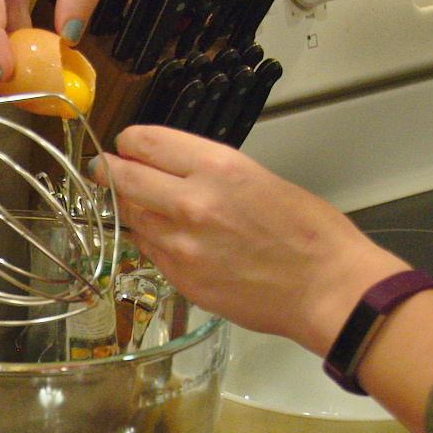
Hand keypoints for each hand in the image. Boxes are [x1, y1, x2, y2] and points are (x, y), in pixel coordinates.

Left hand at [97, 125, 408, 354]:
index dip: (130, 142)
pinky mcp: (181, 279)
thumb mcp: (262, 179)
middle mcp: (191, 203)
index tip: (125, 144)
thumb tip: (176, 172)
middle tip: (105, 169)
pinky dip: (150, 240)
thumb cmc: (312, 235)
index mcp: (217, 168)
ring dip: (131, 208)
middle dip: (111, 171)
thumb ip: (212, 175)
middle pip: (125, 179)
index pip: (147, 142)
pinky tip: (163, 236)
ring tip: (138, 203)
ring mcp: (182, 245)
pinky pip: (150, 251)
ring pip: (133, 218)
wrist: (327, 289)